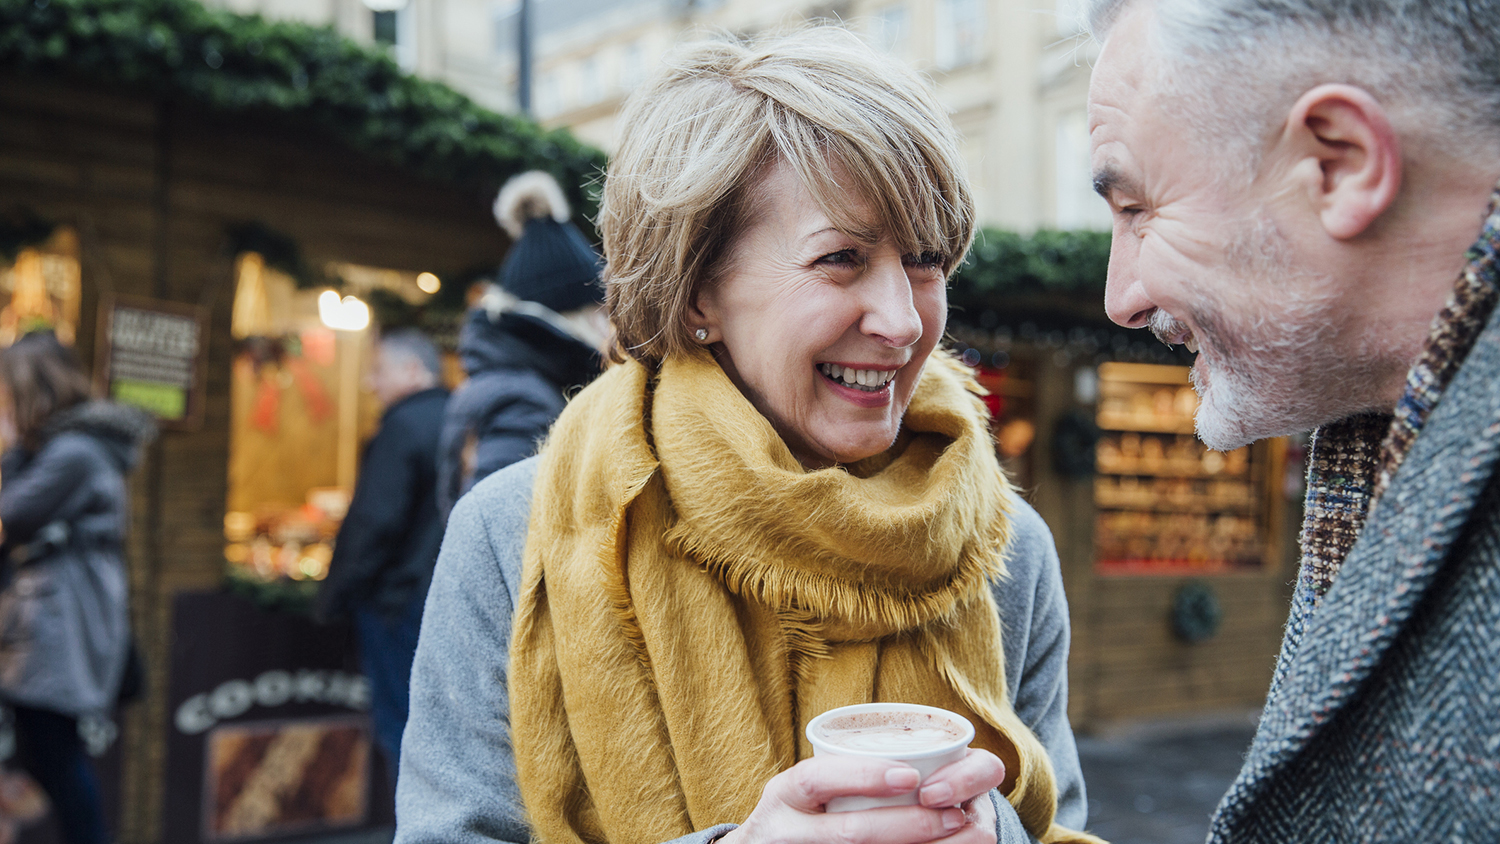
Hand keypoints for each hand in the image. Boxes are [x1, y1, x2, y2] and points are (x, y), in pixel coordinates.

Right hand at [717, 750, 1003, 843]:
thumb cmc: (798, 816)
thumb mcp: (803, 792)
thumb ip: (841, 775)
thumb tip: (920, 765)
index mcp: (782, 796)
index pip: (816, 779)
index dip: (863, 775)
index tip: (911, 776)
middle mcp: (783, 832)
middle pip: (849, 831)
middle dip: (908, 824)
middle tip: (953, 815)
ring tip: (954, 835)